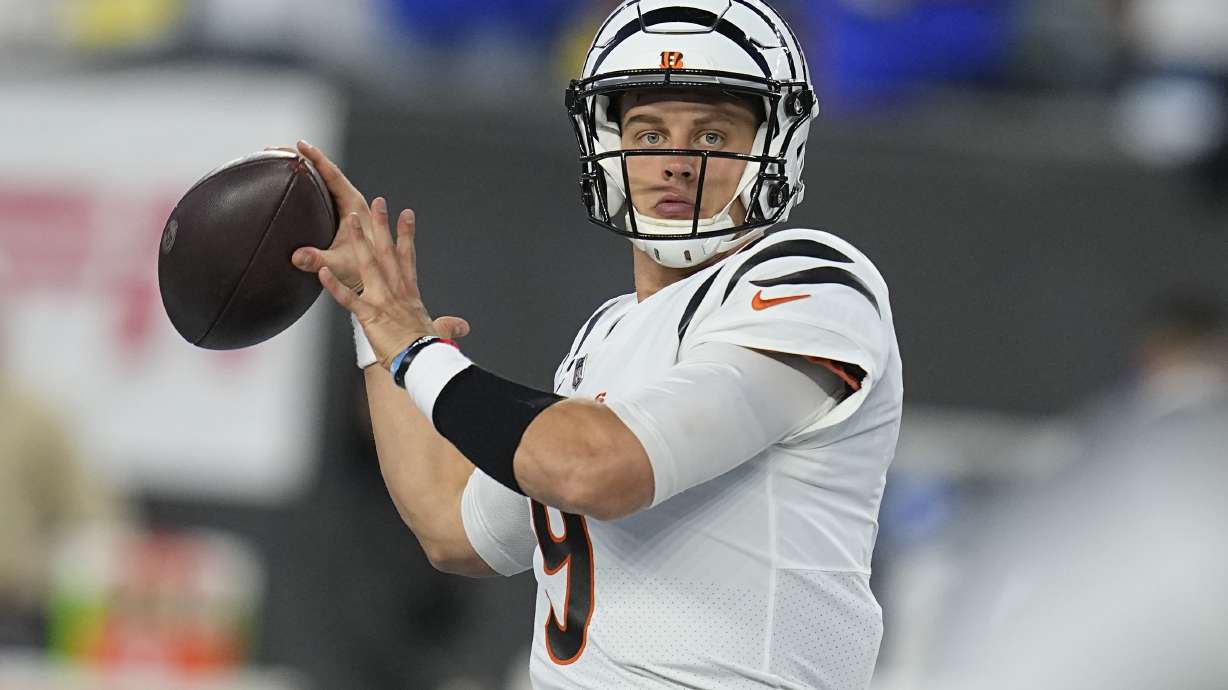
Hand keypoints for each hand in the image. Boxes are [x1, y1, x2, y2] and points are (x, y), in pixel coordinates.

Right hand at [286, 140, 370, 290]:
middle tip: (274, 149)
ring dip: (301, 170)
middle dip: (300, 158)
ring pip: (322, 182)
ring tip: (275, 159)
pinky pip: (320, 194)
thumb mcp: (339, 263)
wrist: (377, 280)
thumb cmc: (364, 270)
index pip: (332, 175)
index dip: (316, 158)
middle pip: (324, 173)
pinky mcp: (338, 217)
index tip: (300, 144)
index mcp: (354, 205)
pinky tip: (285, 183)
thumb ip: (318, 259)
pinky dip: (303, 184)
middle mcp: (350, 202)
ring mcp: (344, 208)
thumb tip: (297, 257)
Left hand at [320, 199, 446, 369]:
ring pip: (368, 263)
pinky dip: (333, 285)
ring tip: (352, 219)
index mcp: (409, 292)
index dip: (406, 235)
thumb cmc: (428, 349)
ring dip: (359, 240)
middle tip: (378, 203)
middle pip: (388, 251)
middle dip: (382, 225)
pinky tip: (322, 271)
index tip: (406, 215)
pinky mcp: (368, 314)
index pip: (407, 257)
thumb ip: (448, 326)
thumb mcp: (439, 331)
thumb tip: (462, 327)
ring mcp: (381, 299)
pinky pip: (346, 297)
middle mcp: (395, 290)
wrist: (421, 360)